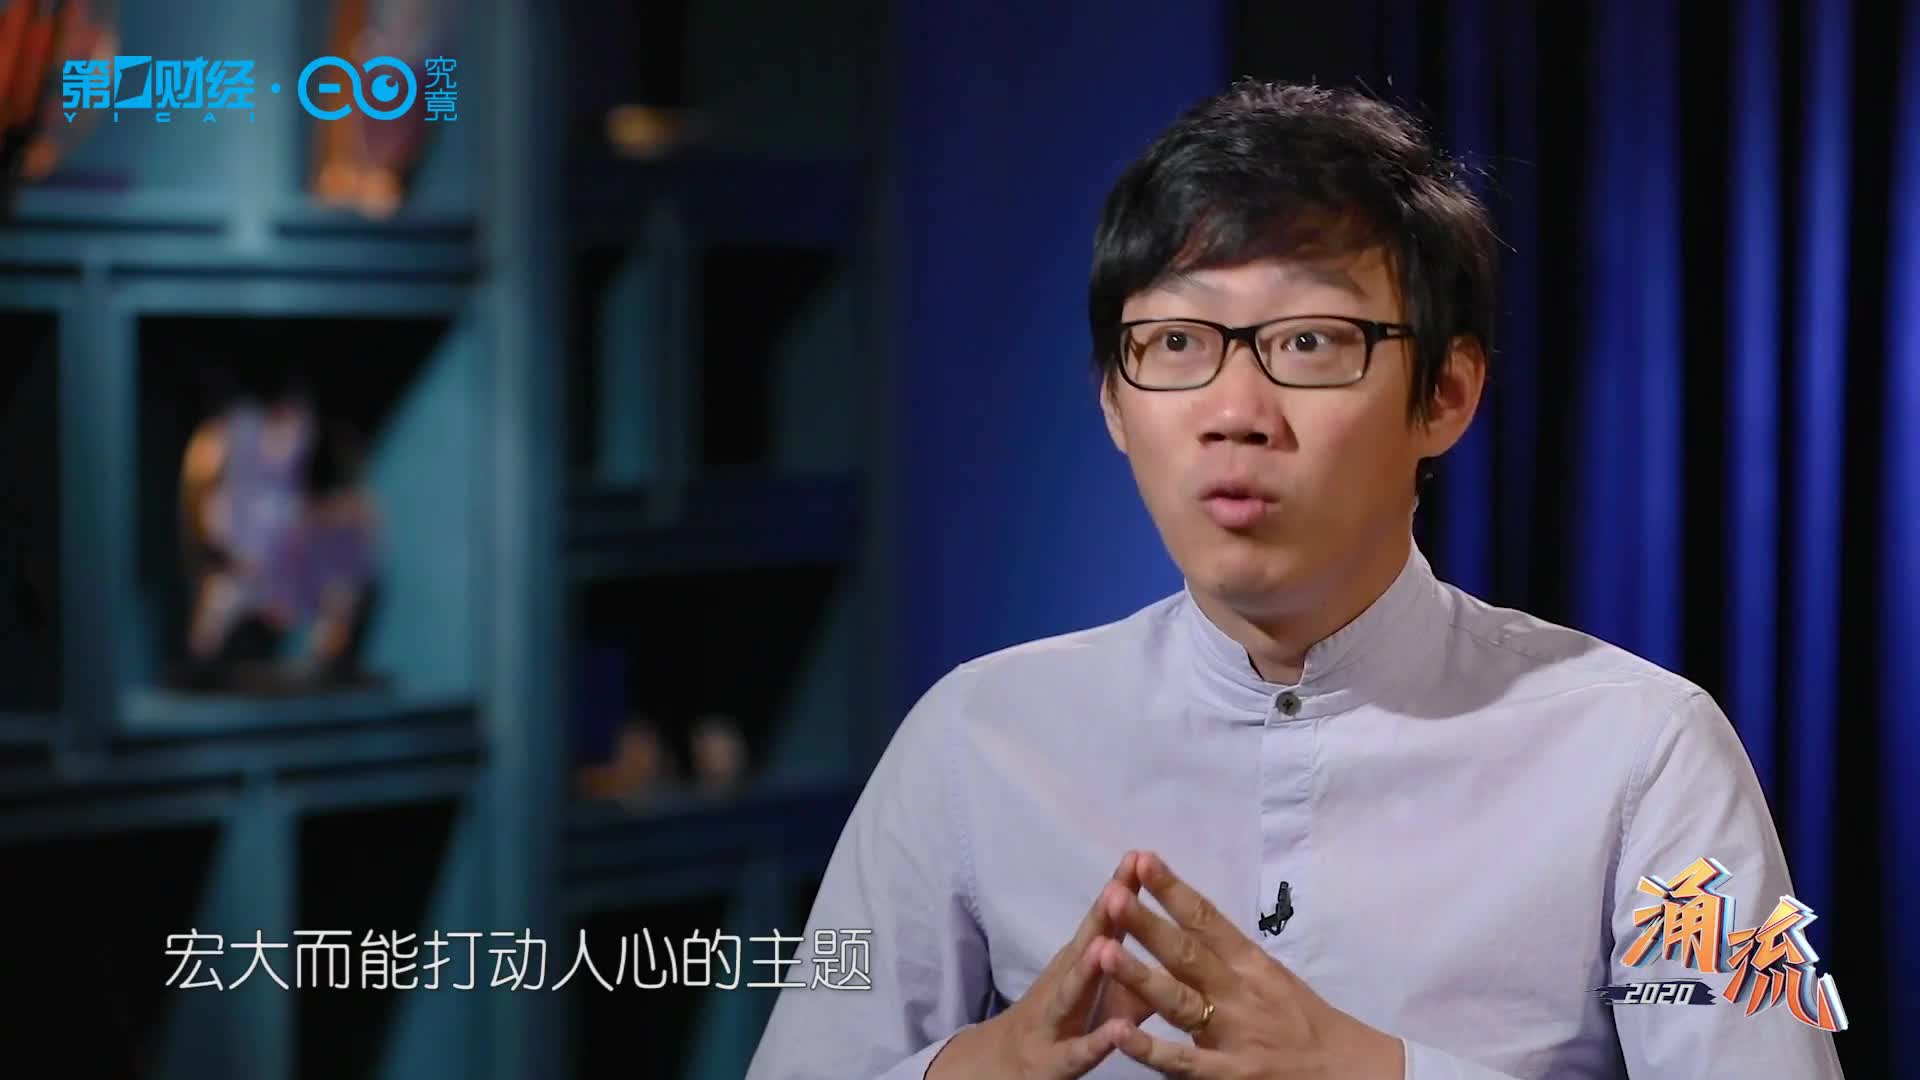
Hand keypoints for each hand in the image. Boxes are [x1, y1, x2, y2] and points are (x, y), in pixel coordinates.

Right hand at [928, 854, 1158, 1078]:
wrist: (1007, 1063)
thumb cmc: (1068, 1018)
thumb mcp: (1108, 993)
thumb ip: (1145, 970)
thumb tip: (1187, 944)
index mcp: (1086, 960)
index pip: (1107, 919)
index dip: (1122, 889)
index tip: (1142, 855)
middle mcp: (1069, 979)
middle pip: (1089, 944)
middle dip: (1105, 916)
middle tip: (1120, 883)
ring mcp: (1058, 1017)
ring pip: (1075, 991)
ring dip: (1089, 969)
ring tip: (1106, 945)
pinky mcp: (1056, 1059)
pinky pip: (1080, 1050)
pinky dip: (1097, 1040)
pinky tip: (1116, 1032)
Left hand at [1093, 853, 1405, 1079]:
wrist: (1348, 1071)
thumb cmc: (1305, 1022)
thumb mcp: (1271, 977)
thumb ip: (1229, 954)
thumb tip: (1187, 916)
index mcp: (1250, 963)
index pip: (1206, 919)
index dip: (1173, 889)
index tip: (1141, 859)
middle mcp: (1239, 991)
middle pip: (1187, 953)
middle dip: (1147, 923)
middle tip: (1112, 894)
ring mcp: (1233, 1033)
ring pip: (1179, 1002)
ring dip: (1139, 976)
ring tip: (1103, 951)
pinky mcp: (1230, 1075)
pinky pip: (1183, 1062)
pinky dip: (1151, 1049)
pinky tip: (1120, 1033)